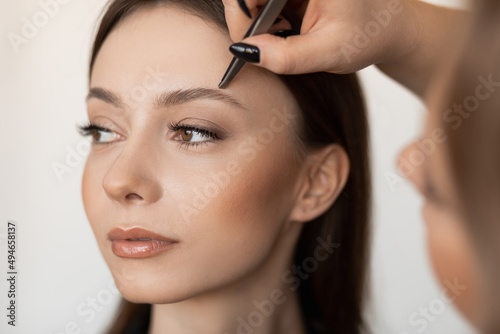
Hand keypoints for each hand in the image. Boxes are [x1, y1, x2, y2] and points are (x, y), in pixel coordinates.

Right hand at [222, 0, 414, 74]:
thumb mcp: (328, 52)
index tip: (247, 44)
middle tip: (274, 39)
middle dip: (250, 18)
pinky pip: (263, 0)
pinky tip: (287, 25)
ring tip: (287, 31)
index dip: (242, 16)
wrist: (388, 27)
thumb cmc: (368, 35)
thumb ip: (287, 57)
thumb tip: (244, 52)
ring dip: (258, 18)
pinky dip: (267, 15)